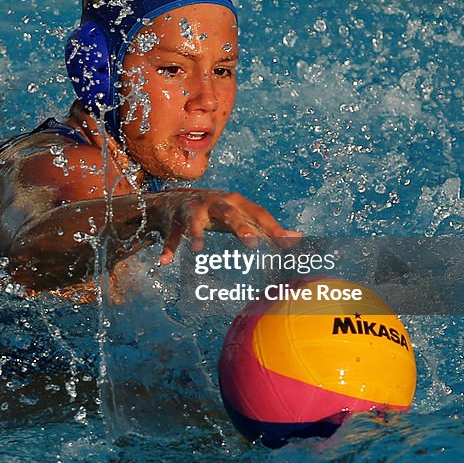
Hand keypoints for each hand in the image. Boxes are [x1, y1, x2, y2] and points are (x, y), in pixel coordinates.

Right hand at [149, 189, 301, 265]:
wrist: (175, 199)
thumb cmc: (217, 211)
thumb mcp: (241, 216)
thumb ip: (266, 228)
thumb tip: (298, 238)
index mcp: (236, 203)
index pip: (258, 214)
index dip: (272, 228)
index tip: (287, 244)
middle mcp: (215, 203)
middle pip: (229, 213)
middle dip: (239, 227)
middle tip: (251, 244)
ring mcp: (193, 211)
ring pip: (194, 221)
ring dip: (196, 234)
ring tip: (199, 250)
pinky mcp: (174, 221)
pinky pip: (171, 236)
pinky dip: (169, 248)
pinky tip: (165, 263)